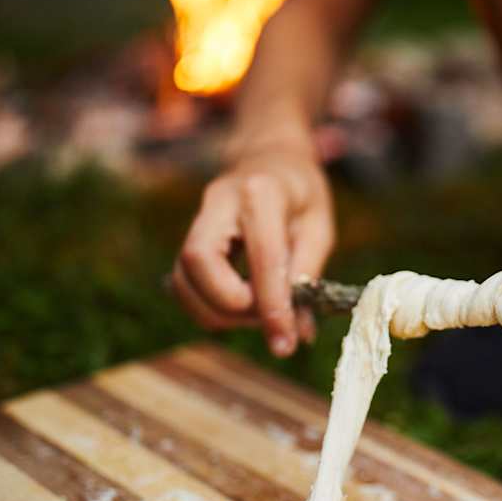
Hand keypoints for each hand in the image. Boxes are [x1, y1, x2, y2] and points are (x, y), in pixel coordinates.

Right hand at [173, 149, 335, 356]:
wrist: (269, 157)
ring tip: (258, 315)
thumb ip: (307, 275)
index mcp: (261, 192)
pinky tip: (241, 306)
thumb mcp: (319, 226)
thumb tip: (299, 333)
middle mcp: (217, 202)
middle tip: (268, 318)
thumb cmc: (300, 191)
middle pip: (199, 264)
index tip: (284, 343)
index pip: (261, 257)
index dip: (272, 306)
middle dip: (231, 306)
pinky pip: (183, 284)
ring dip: (217, 313)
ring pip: (182, 280)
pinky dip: (208, 308)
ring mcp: (196, 220)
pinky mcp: (189, 240)